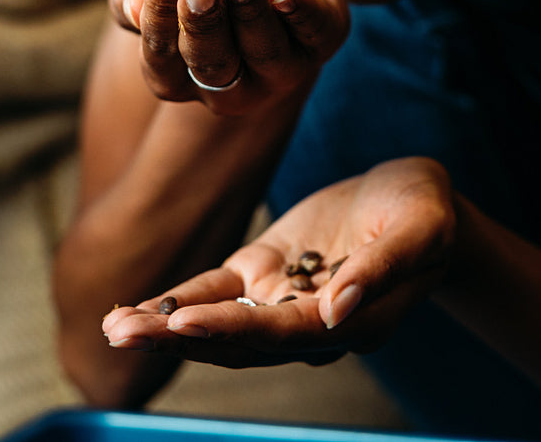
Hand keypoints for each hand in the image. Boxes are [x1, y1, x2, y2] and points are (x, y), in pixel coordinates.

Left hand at [100, 158, 456, 367]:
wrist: (419, 200)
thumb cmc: (427, 212)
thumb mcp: (420, 230)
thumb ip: (381, 271)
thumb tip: (336, 311)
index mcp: (349, 323)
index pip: (282, 332)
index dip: (232, 330)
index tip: (183, 323)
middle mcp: (308, 324)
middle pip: (236, 339)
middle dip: (176, 338)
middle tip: (121, 333)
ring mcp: (281, 300)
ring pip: (216, 321)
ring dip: (165, 326)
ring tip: (114, 326)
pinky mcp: (264, 272)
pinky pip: (214, 292)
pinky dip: (176, 300)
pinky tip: (135, 309)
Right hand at [107, 0, 348, 114]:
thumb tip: (132, 5)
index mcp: (180, 81)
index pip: (161, 58)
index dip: (161, 17)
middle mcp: (231, 90)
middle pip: (214, 65)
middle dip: (205, 22)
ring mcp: (281, 73)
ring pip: (264, 52)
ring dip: (248, 11)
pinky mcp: (322, 44)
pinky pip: (314, 32)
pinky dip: (301, 12)